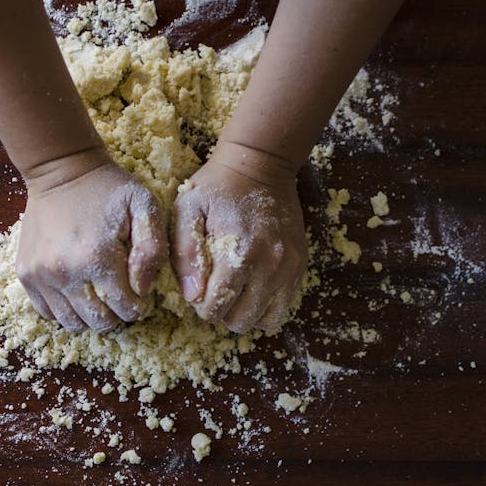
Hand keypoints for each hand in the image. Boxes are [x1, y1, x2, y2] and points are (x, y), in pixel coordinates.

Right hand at [16, 161, 167, 332]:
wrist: (61, 170)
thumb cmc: (108, 188)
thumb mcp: (144, 207)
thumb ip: (153, 249)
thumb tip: (142, 289)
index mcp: (97, 258)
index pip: (126, 308)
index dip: (138, 305)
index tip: (139, 291)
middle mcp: (64, 272)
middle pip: (99, 322)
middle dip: (116, 315)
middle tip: (120, 295)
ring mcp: (41, 275)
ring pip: (72, 323)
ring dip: (91, 317)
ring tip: (99, 296)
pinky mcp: (26, 274)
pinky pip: (47, 312)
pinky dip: (65, 310)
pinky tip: (77, 292)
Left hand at [171, 143, 307, 333]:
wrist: (261, 164)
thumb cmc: (217, 187)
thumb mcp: (187, 210)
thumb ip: (185, 254)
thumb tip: (192, 295)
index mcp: (240, 254)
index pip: (216, 308)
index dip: (201, 305)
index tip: (198, 287)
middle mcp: (270, 266)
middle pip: (241, 320)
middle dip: (222, 312)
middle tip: (215, 289)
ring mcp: (289, 268)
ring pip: (266, 320)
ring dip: (246, 313)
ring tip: (235, 291)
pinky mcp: (300, 266)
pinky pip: (284, 306)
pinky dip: (265, 306)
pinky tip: (252, 287)